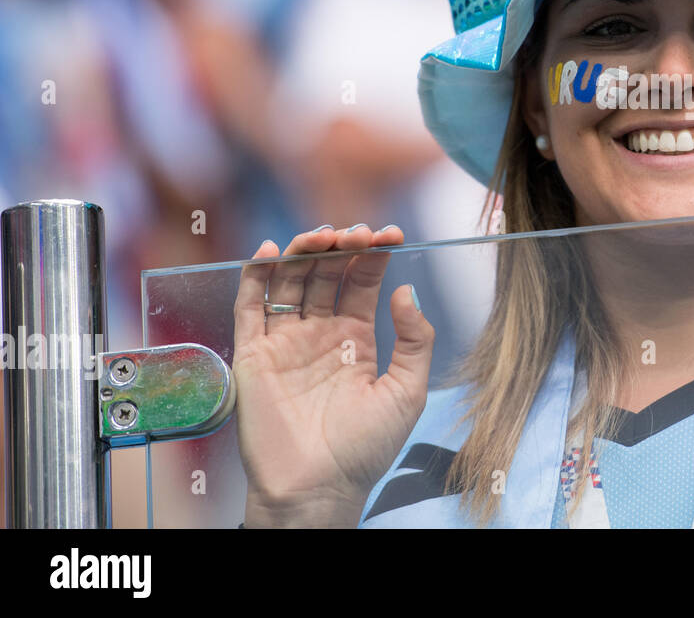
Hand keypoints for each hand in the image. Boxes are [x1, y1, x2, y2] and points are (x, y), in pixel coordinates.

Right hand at [232, 224, 435, 526]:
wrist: (318, 490)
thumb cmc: (365, 449)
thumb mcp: (408, 390)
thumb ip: (414, 339)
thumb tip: (406, 289)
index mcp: (356, 338)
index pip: (362, 280)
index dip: (375, 254)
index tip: (392, 233)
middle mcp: (319, 334)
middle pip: (326, 272)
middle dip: (341, 246)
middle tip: (357, 232)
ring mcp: (284, 342)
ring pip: (290, 280)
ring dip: (303, 251)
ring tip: (323, 235)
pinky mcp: (253, 355)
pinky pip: (250, 306)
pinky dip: (255, 275)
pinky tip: (272, 251)